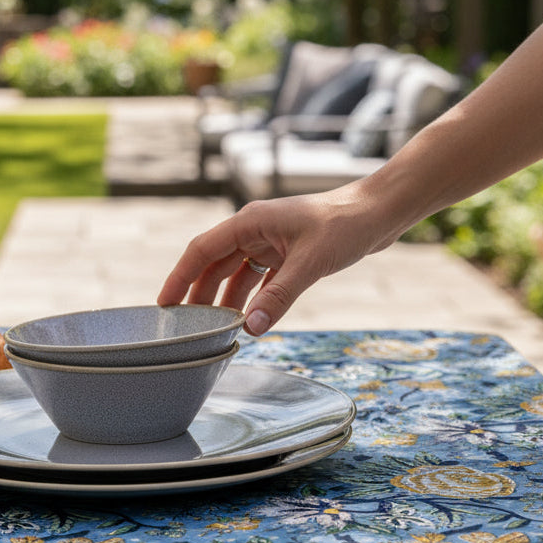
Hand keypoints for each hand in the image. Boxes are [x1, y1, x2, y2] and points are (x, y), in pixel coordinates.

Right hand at [157, 186, 391, 335]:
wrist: (378, 212)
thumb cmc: (345, 226)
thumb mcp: (310, 264)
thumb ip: (279, 297)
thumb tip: (251, 329)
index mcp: (250, 222)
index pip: (202, 250)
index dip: (179, 277)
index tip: (163, 305)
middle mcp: (255, 229)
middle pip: (215, 263)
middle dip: (199, 293)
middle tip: (184, 326)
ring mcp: (272, 240)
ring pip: (237, 272)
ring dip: (226, 298)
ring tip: (212, 328)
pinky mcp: (289, 251)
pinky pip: (260, 276)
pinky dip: (253, 296)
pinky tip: (248, 317)